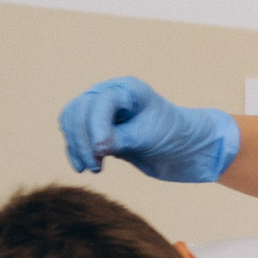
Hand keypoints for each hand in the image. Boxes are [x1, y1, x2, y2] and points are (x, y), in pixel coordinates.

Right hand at [59, 77, 238, 182]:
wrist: (186, 150)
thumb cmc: (174, 137)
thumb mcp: (148, 138)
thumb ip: (120, 139)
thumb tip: (94, 147)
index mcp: (128, 90)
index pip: (100, 102)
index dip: (96, 126)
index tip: (102, 152)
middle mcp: (111, 95)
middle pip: (80, 110)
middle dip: (83, 139)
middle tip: (96, 167)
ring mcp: (102, 111)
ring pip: (72, 121)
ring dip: (76, 145)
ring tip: (93, 168)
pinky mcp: (98, 129)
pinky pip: (74, 134)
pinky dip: (75, 149)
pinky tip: (82, 167)